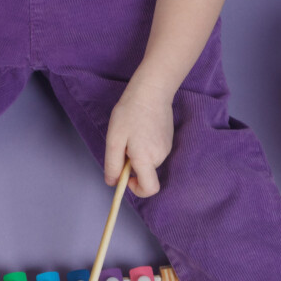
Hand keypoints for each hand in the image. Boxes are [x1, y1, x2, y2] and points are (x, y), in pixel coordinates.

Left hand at [104, 79, 174, 196]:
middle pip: (145, 173)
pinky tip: (140, 128)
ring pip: (149, 162)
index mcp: (146, 159)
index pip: (149, 189)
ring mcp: (166, 148)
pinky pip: (154, 151)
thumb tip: (112, 182)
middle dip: (132, 165)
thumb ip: (112, 165)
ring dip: (137, 154)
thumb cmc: (130, 113)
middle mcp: (160, 157)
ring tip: (131, 133)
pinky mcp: (168, 140)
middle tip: (123, 144)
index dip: (136, 190)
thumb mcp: (114, 140)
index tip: (125, 178)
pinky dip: (144, 146)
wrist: (151, 90)